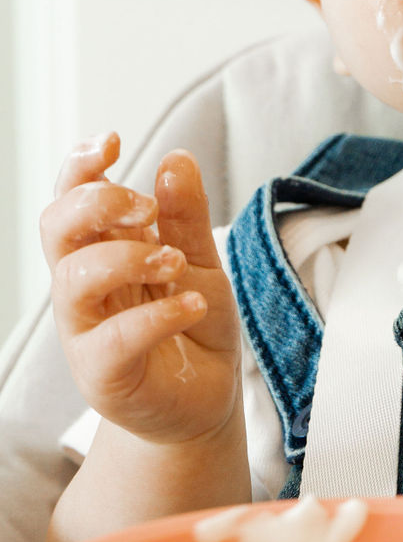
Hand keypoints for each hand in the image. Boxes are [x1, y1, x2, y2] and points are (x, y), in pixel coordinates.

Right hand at [41, 134, 241, 445]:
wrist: (205, 401)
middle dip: (96, 203)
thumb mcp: (199, 262)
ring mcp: (88, 332)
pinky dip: (157, 314)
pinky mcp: (104, 375)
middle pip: (57, 230)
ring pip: (74, 280)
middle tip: (146, 206)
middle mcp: (85, 288)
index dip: (79, 167)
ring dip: (127, 258)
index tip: (111, 141)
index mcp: (103, 252)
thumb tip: (175, 158)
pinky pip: (114, 338)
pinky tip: (193, 304)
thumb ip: (186, 217)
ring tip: (174, 261)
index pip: (70, 200)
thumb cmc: (194, 328)